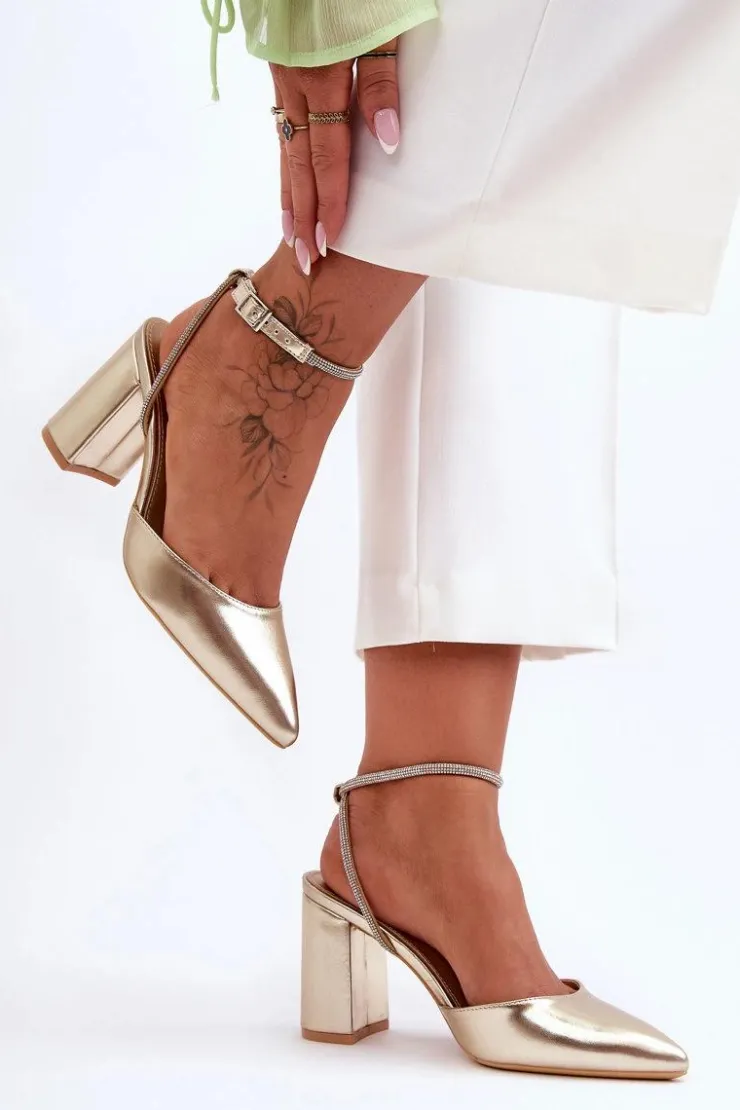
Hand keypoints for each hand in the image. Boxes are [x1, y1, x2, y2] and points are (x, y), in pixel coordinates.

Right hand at [271, 41, 400, 275]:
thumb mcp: (381, 19)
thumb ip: (381, 78)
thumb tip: (386, 140)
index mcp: (322, 74)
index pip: (327, 155)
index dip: (329, 200)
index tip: (329, 242)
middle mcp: (295, 81)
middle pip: (300, 161)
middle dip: (303, 214)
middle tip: (302, 260)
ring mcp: (282, 73)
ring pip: (284, 144)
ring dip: (288, 191)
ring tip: (290, 231)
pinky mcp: (280, 61)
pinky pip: (281, 121)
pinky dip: (284, 155)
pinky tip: (288, 172)